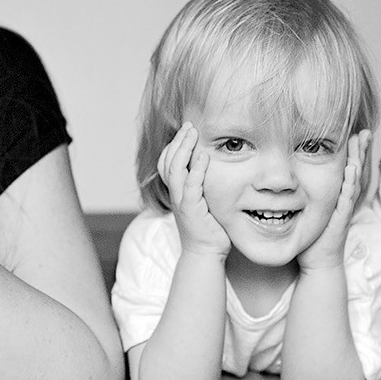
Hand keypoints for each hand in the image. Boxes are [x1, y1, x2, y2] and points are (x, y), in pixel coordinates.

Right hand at [157, 123, 229, 257]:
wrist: (205, 254)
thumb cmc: (208, 228)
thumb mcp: (203, 201)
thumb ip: (203, 184)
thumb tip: (214, 166)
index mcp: (176, 192)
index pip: (166, 162)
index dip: (173, 145)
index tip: (185, 131)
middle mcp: (174, 195)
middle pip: (167, 161)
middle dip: (178, 141)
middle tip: (189, 125)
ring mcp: (181, 203)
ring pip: (175, 170)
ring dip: (183, 149)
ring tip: (193, 133)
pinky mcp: (191, 210)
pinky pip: (191, 186)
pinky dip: (196, 170)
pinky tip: (204, 156)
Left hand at [297, 129, 370, 271]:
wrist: (317, 262)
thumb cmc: (311, 236)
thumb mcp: (309, 209)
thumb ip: (305, 193)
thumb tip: (290, 178)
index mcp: (339, 196)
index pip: (349, 170)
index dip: (354, 153)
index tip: (355, 132)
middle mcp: (345, 200)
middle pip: (357, 171)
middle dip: (362, 151)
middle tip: (365, 131)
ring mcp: (344, 209)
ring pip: (355, 180)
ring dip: (359, 160)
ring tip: (363, 141)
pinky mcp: (340, 219)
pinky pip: (347, 198)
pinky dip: (350, 183)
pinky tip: (351, 168)